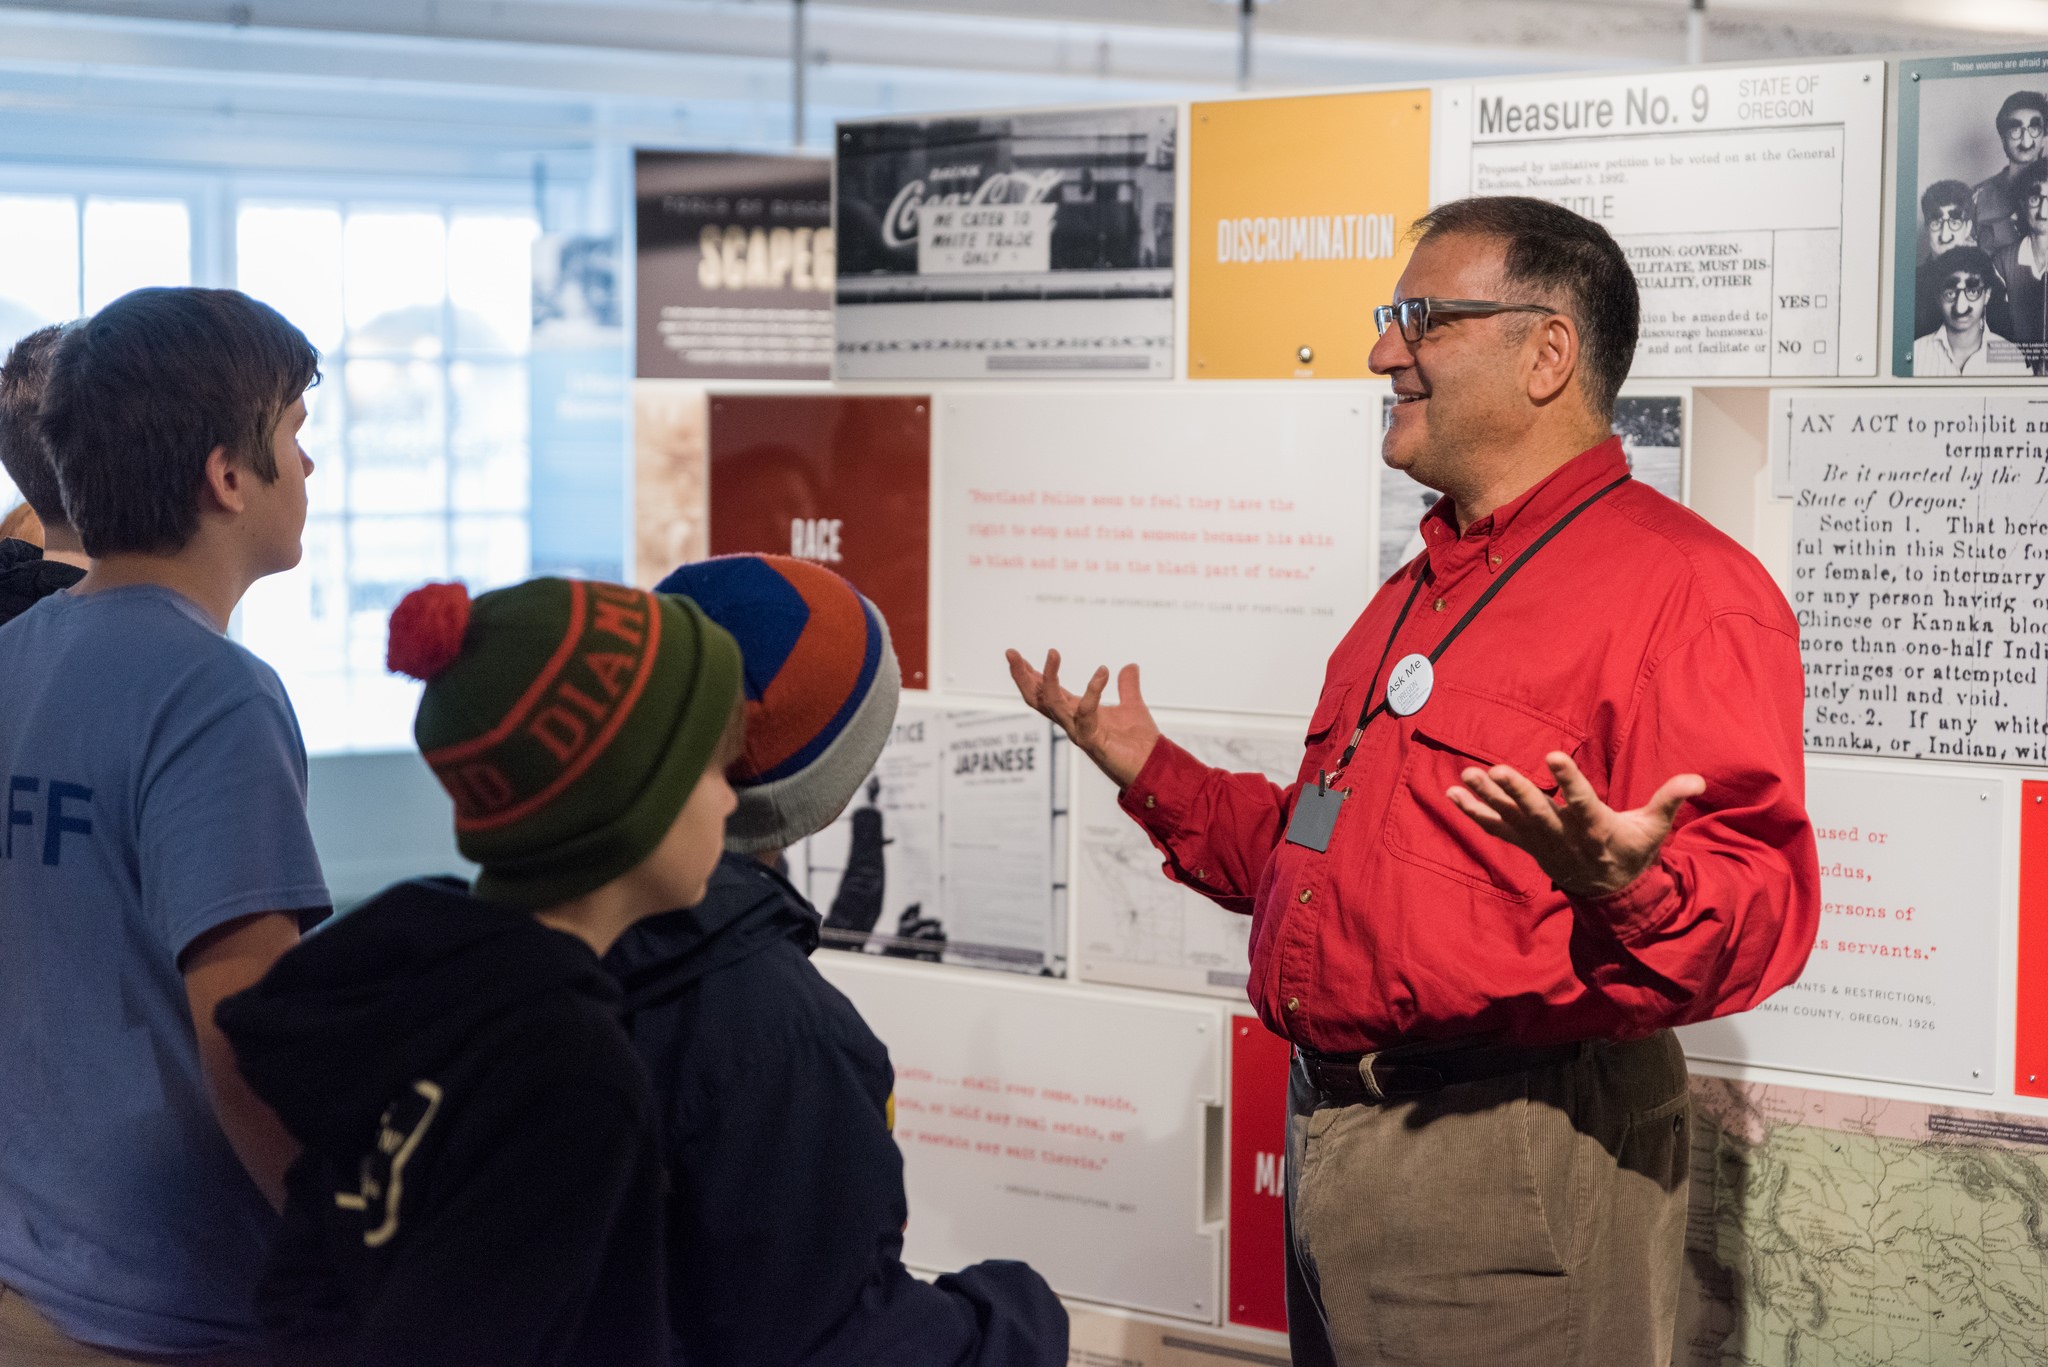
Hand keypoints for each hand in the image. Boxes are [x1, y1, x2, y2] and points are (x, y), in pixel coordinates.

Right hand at [1005, 648, 1161, 788]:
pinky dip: (1093, 691)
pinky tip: (1102, 672)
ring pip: (1053, 704)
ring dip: (1049, 678)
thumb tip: (1130, 666)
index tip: (1015, 656)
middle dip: (1022, 676)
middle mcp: (1072, 723)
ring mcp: (1079, 733)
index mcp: (1076, 714)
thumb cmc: (1138, 744)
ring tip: (1052, 653)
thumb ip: (1127, 687)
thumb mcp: (1132, 706)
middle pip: (1037, 699)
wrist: (1153, 768)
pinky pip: (1086, 713)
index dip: (1030, 675)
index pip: (1045, 693)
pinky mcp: (1093, 741)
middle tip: (1010, 654)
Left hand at [1446, 752, 1703, 898]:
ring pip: (1511, 819)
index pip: (1582, 801)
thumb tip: (1697, 779)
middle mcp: (1564, 836)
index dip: (1568, 781)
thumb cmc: (1632, 852)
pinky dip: (1474, 812)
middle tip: (1495, 769)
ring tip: (1465, 776)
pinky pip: (1496, 828)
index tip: (1553, 757)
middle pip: (1537, 812)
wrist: (1610, 894)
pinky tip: (1453, 793)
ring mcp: (1541, 842)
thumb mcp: (1654, 829)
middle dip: (1515, 791)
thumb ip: (1669, 800)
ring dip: (1486, 799)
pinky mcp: (1526, 844)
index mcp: (1596, 828)